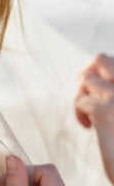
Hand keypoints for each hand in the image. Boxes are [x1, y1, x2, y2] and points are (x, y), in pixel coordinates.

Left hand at [75, 53, 113, 184]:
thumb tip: (105, 83)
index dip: (107, 73)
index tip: (104, 90)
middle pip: (100, 59)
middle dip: (88, 73)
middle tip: (89, 94)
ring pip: (86, 77)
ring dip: (82, 93)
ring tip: (90, 112)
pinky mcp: (105, 111)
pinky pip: (80, 99)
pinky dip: (79, 111)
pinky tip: (88, 127)